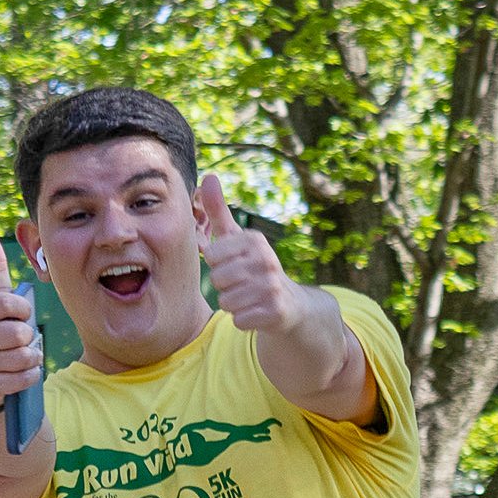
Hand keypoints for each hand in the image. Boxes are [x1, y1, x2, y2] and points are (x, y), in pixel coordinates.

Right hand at [0, 234, 42, 407]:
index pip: (9, 302)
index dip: (24, 310)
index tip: (21, 315)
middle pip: (20, 332)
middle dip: (29, 338)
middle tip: (20, 341)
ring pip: (24, 356)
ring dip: (31, 357)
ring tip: (21, 357)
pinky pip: (24, 378)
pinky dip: (30, 376)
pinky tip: (20, 373)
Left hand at [199, 174, 306, 333]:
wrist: (290, 303)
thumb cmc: (254, 267)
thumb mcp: (237, 238)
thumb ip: (219, 211)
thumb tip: (208, 177)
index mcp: (254, 240)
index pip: (212, 256)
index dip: (217, 265)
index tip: (234, 264)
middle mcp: (266, 259)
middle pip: (217, 280)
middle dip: (224, 286)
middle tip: (243, 283)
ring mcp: (272, 286)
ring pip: (226, 302)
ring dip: (233, 304)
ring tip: (249, 297)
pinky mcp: (276, 311)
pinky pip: (238, 320)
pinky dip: (244, 320)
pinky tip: (257, 312)